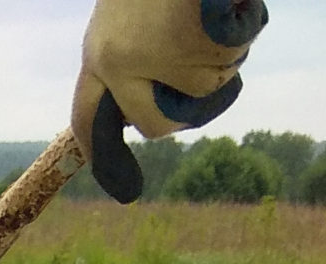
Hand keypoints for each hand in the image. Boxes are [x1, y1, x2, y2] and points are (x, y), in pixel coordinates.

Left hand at [74, 0, 268, 202]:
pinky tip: (222, 11)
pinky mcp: (185, 45)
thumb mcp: (132, 16)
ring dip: (220, 60)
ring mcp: (151, 57)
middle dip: (184, 112)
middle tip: (200, 84)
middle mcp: (116, 62)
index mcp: (98, 53)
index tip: (116, 184)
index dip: (99, 152)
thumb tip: (150, 111)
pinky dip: (238, 38)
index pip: (88, 115)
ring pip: (204, 90)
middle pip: (155, 124)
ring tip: (207, 18)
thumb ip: (136, 56)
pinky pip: (226, 63)